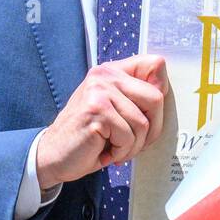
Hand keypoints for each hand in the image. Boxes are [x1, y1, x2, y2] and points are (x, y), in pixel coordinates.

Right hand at [36, 55, 167, 191]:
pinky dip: (121, 152)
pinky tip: (105, 152)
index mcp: (112, 70)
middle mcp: (105, 75)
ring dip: (133, 146)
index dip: (162, 89)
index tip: (150, 113)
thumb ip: (135, 97)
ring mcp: (99, 91)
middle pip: (156, 98)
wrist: (53, 155)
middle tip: (133, 142)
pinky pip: (128, 136)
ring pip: (143, 123)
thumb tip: (166, 92)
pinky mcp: (96, 111)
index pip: (155, 64)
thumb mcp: (114, 110)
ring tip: (114, 148)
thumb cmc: (90, 136)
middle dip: (152, 129)